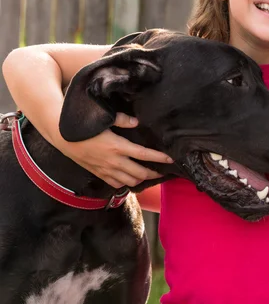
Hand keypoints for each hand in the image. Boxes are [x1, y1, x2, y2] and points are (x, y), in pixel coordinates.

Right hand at [56, 113, 171, 188]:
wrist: (63, 138)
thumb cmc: (85, 127)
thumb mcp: (104, 119)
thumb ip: (123, 120)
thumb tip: (137, 122)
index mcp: (118, 147)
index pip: (144, 155)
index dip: (159, 158)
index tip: (171, 159)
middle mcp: (114, 162)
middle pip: (140, 173)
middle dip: (154, 173)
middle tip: (164, 171)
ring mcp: (106, 170)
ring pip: (130, 181)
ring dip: (142, 180)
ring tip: (151, 175)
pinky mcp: (99, 174)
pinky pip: (116, 184)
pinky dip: (126, 183)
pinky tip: (132, 179)